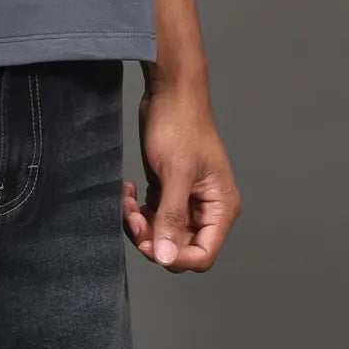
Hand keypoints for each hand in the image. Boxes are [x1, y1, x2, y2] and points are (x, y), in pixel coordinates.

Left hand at [123, 78, 238, 273]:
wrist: (170, 92)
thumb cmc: (180, 125)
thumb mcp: (175, 173)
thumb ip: (171, 217)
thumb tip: (165, 257)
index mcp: (220, 207)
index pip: (202, 255)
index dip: (174, 256)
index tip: (149, 242)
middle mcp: (208, 209)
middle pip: (179, 248)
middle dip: (153, 238)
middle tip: (132, 217)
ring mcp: (188, 201)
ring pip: (163, 234)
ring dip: (141, 224)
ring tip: (127, 201)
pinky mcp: (170, 191)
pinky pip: (154, 216)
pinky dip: (138, 211)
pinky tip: (129, 191)